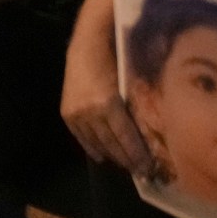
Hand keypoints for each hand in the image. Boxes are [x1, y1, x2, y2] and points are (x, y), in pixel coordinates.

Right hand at [60, 44, 154, 176]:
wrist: (87, 46)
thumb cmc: (117, 60)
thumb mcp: (130, 85)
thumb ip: (135, 110)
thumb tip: (149, 134)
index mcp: (109, 105)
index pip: (126, 139)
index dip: (138, 156)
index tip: (148, 168)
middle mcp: (90, 113)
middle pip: (111, 145)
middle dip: (128, 160)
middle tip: (141, 171)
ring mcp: (77, 114)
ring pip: (96, 143)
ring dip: (112, 156)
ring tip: (125, 165)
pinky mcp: (67, 113)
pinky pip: (81, 137)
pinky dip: (92, 148)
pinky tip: (102, 156)